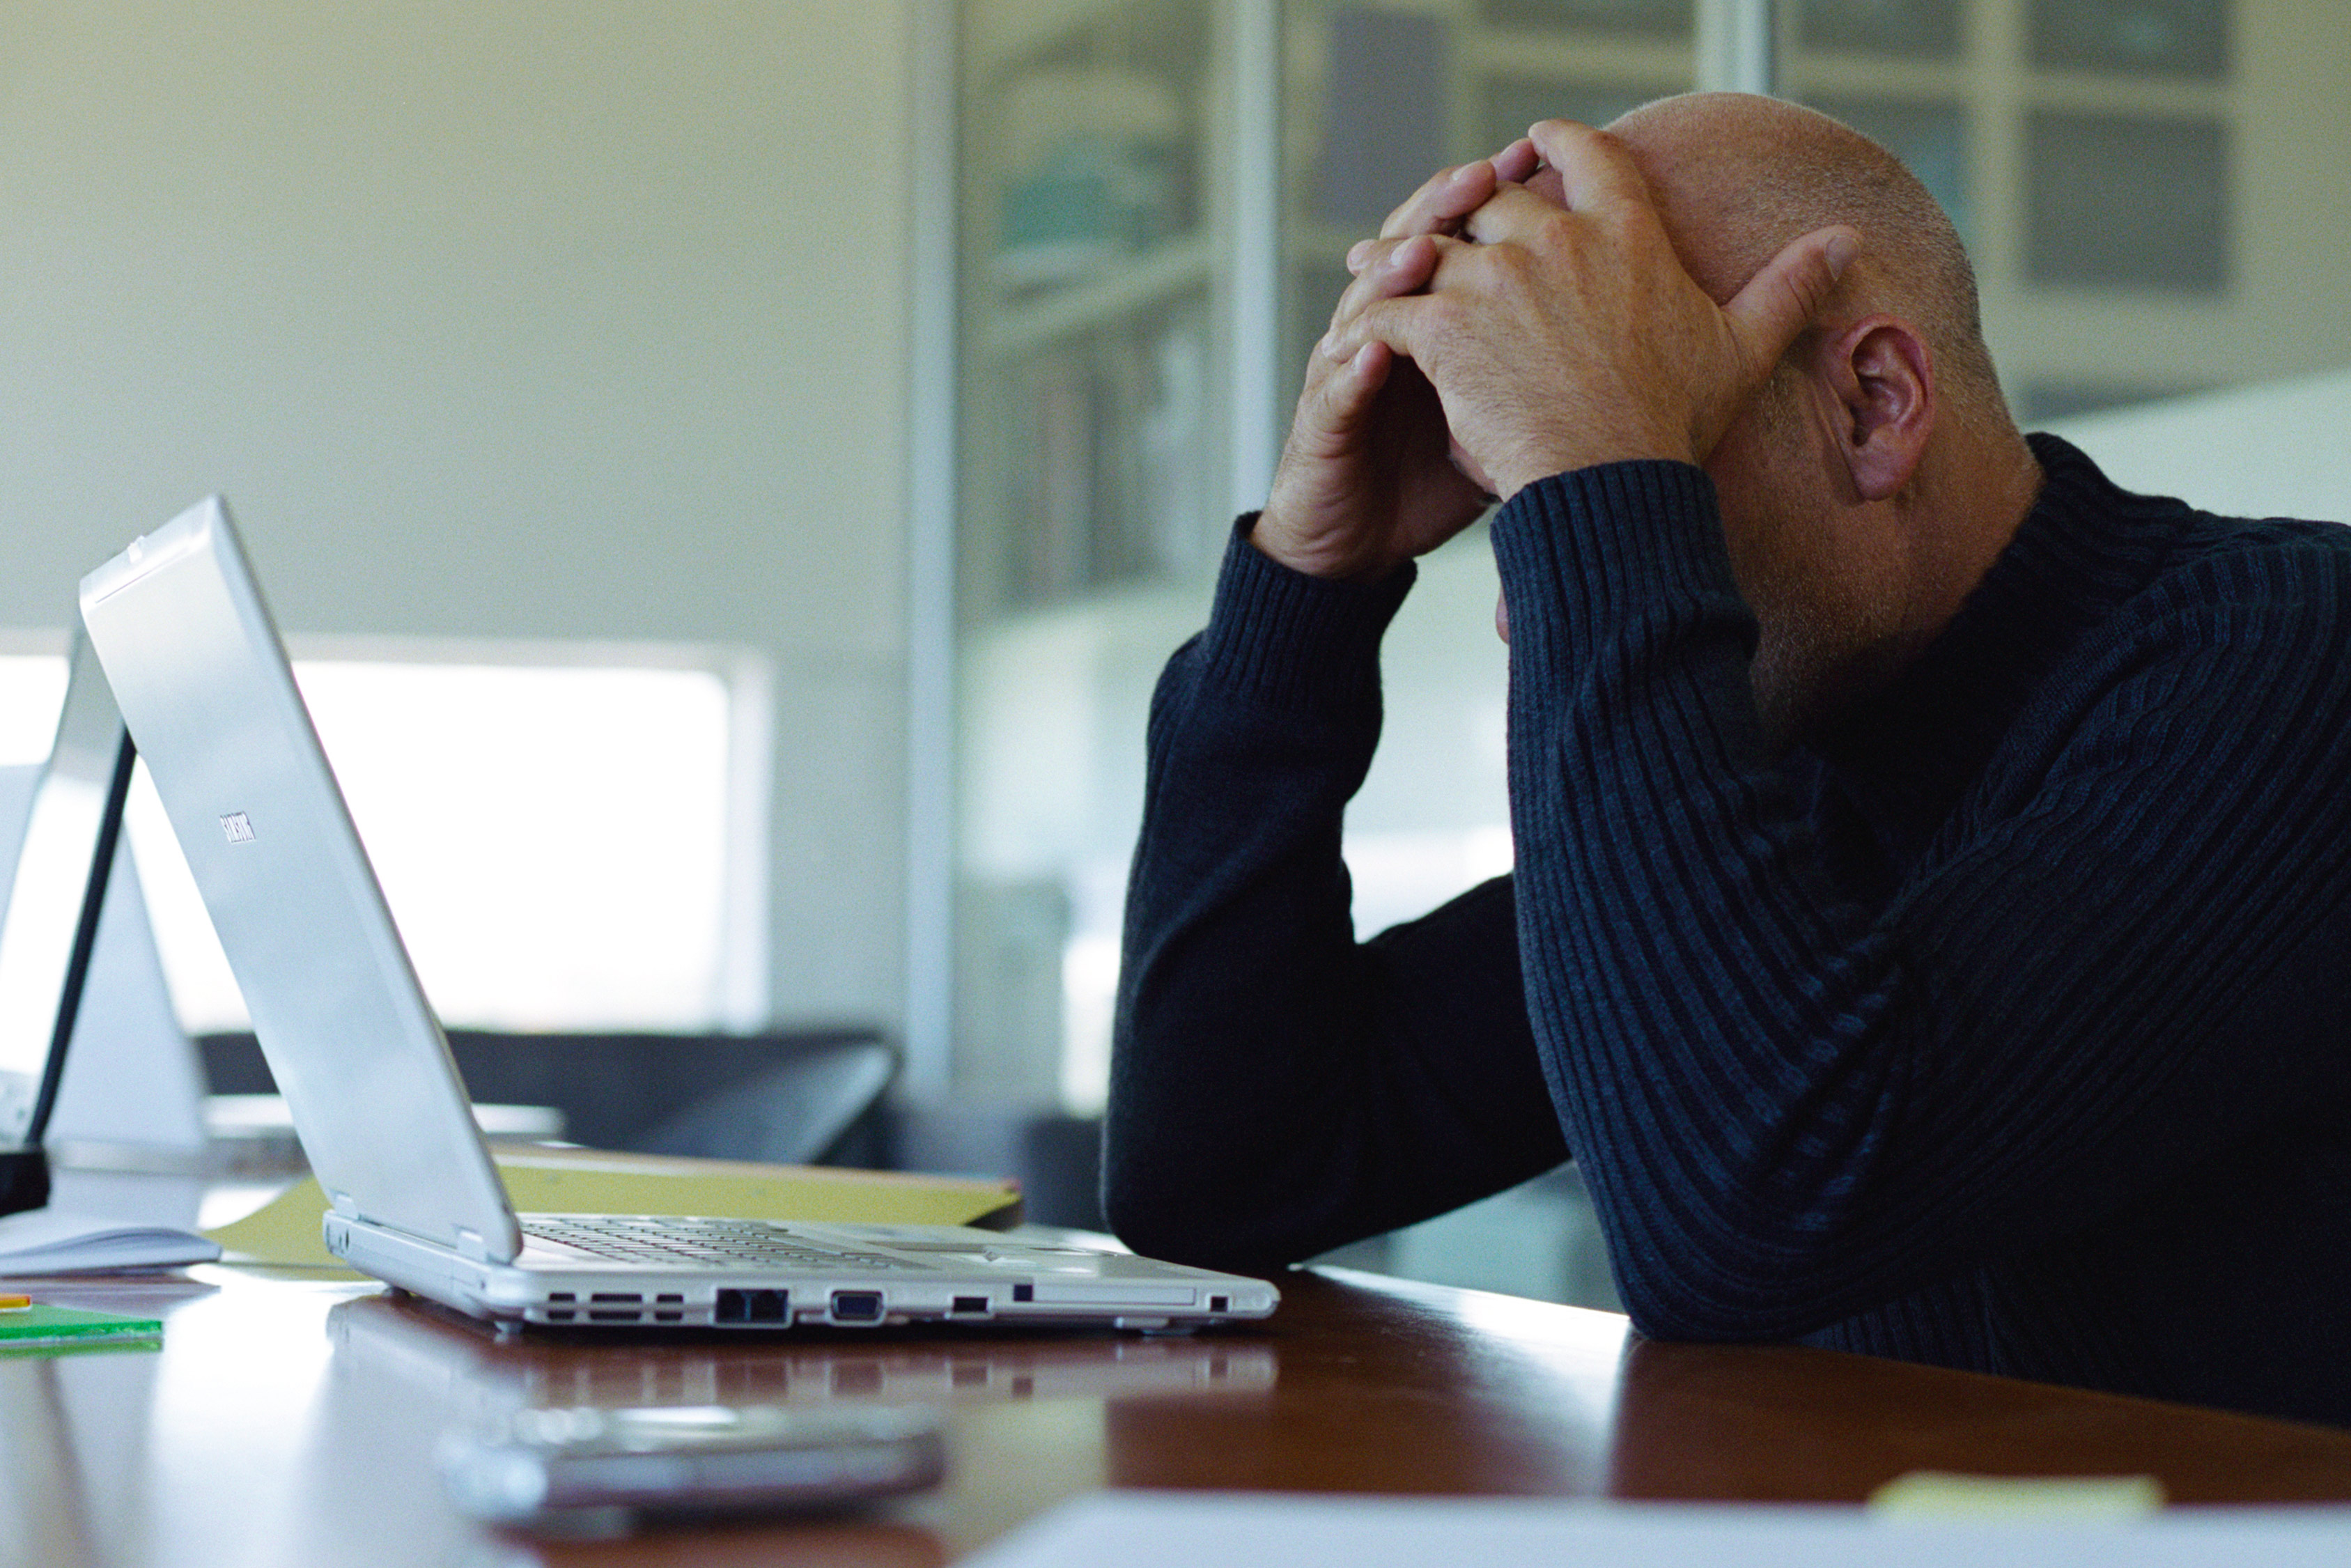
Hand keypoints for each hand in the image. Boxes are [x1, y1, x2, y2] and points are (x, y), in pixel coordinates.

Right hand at [1254, 140, 1539, 581]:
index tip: (1536, 152)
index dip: (1493, 192)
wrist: (1359, 539)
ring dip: (1394, 273)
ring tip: (1428, 251)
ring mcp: (1350, 368)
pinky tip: (1374, 352)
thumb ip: (1554, 369)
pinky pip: (1336, 387)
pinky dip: (1353, 367)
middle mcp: (1389, 326)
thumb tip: (1648, 334)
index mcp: (1437, 313)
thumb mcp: (1507, 415)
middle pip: (1410, 244)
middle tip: (1484, 175)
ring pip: (1366, 304)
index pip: (1462, 232)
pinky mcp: (1324, 420)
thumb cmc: (1434, 474)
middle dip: (1443, 207)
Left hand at [1323, 120, 1859, 499]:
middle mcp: (1557, 241)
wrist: (1611, 484)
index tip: (1536, 140)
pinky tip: (1357, 335)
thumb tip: (1847, 240)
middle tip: (1440, 220)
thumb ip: (1788, 286)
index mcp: (1626, 235)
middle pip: (1497, 196)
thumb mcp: (1741, 349)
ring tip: (1373, 270)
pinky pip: (1392, 307)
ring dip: (1401, 258)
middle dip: (1469, 207)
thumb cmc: (1674, 426)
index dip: (1557, 142)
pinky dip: (1372, 319)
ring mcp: (1496, 280)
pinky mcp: (1444, 327)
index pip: (1587, 156)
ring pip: (1434, 246)